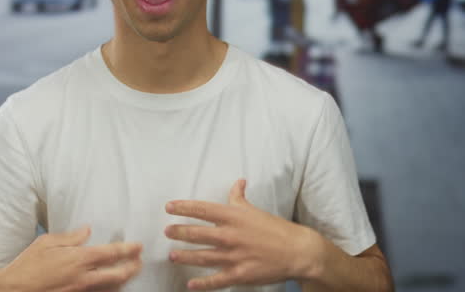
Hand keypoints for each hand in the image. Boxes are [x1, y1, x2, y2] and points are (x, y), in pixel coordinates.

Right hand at [0, 226, 142, 291]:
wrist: (14, 290)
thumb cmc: (28, 265)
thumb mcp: (47, 242)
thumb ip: (71, 236)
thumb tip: (87, 230)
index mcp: (79, 258)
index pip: (112, 253)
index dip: (129, 249)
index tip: (138, 246)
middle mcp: (83, 277)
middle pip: (118, 274)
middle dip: (133, 267)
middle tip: (140, 261)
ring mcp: (80, 291)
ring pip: (111, 287)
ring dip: (123, 279)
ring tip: (130, 272)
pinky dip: (108, 289)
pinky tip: (110, 285)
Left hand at [164, 179, 319, 289]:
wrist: (297, 251)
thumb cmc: (275, 229)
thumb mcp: (254, 210)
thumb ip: (239, 197)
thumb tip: (238, 182)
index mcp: (234, 217)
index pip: (202, 210)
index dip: (183, 208)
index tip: (169, 207)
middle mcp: (230, 236)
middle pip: (197, 234)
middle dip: (179, 232)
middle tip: (167, 231)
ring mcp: (234, 256)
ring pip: (202, 257)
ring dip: (184, 256)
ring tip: (172, 255)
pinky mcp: (239, 274)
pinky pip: (216, 280)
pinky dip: (201, 284)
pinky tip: (190, 285)